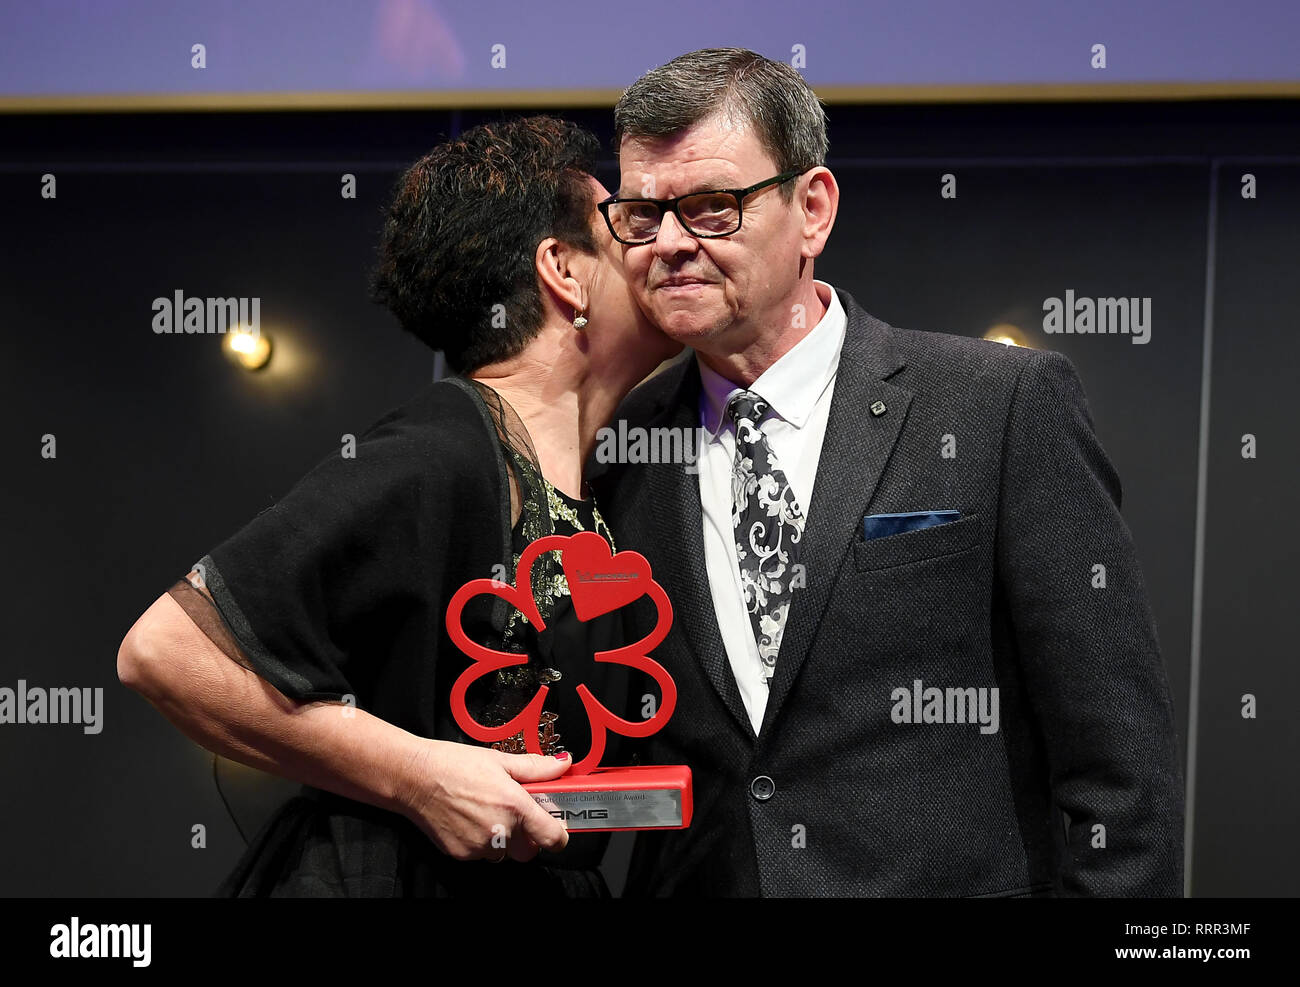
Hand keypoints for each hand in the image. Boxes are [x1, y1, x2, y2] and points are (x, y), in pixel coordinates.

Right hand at [396, 738, 571, 861]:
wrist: (413, 777)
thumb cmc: (453, 765)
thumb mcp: (500, 760)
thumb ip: (536, 767)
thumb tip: (562, 764)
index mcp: (515, 806)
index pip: (553, 837)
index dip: (558, 833)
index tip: (555, 824)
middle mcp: (499, 831)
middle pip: (530, 850)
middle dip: (529, 836)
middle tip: (517, 814)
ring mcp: (479, 846)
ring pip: (504, 853)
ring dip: (503, 839)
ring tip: (487, 812)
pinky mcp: (461, 854)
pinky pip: (482, 854)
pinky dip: (481, 841)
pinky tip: (470, 819)